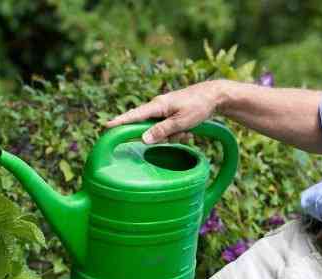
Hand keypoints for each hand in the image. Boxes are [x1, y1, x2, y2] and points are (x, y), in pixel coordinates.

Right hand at [106, 81, 221, 143]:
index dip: (120, 121)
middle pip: (147, 126)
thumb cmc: (198, 106)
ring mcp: (164, 110)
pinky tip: (188, 131)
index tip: (106, 126)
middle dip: (158, 136)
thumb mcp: (181, 121)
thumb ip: (162, 130)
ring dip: (171, 135)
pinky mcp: (171, 114)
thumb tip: (143, 139)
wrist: (215, 96)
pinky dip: (176, 132)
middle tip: (176, 133)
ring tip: (186, 132)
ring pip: (159, 130)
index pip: (134, 115)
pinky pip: (168, 128)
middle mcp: (158, 106)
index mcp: (157, 105)